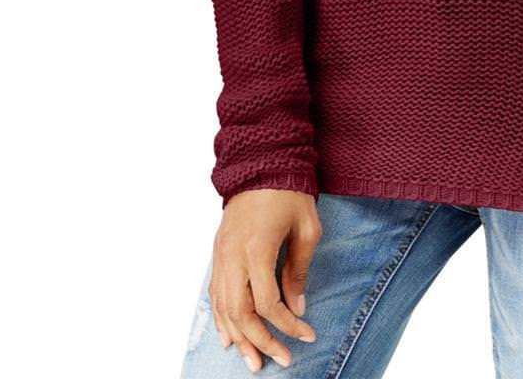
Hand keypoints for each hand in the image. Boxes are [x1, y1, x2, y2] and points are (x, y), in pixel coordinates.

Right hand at [210, 188, 321, 371]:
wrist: (262, 163)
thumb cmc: (289, 193)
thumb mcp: (307, 228)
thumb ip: (299, 269)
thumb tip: (296, 306)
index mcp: (257, 248)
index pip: (268, 302)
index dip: (287, 325)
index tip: (306, 335)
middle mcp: (233, 255)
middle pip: (240, 312)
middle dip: (260, 341)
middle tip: (280, 360)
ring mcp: (221, 255)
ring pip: (222, 308)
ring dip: (238, 337)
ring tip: (253, 361)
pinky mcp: (217, 252)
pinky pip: (215, 295)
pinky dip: (221, 319)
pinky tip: (230, 337)